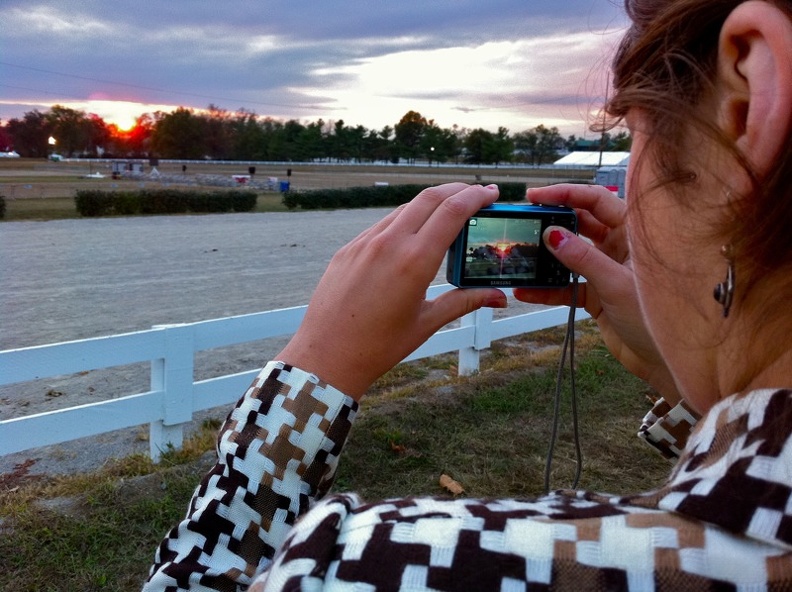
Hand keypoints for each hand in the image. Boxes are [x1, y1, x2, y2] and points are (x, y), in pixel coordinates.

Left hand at [277, 183, 507, 398]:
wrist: (326, 355)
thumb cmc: (379, 346)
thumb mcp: (427, 322)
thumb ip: (464, 302)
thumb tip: (500, 297)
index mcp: (415, 261)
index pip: (452, 211)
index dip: (475, 196)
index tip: (491, 192)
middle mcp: (390, 243)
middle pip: (429, 198)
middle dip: (457, 190)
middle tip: (477, 194)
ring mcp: (365, 243)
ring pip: (404, 209)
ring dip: (430, 203)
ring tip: (447, 213)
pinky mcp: (348, 249)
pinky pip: (382, 225)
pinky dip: (404, 220)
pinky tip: (413, 234)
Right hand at [514, 184, 680, 402]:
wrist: (667, 362)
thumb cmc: (658, 318)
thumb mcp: (617, 285)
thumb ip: (583, 259)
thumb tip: (552, 234)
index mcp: (633, 234)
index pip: (597, 200)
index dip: (567, 194)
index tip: (537, 196)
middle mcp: (619, 247)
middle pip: (580, 224)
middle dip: (552, 222)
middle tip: (525, 222)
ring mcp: (606, 271)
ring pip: (570, 255)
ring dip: (546, 257)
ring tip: (521, 256)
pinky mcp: (596, 295)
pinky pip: (566, 286)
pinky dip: (547, 289)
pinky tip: (527, 290)